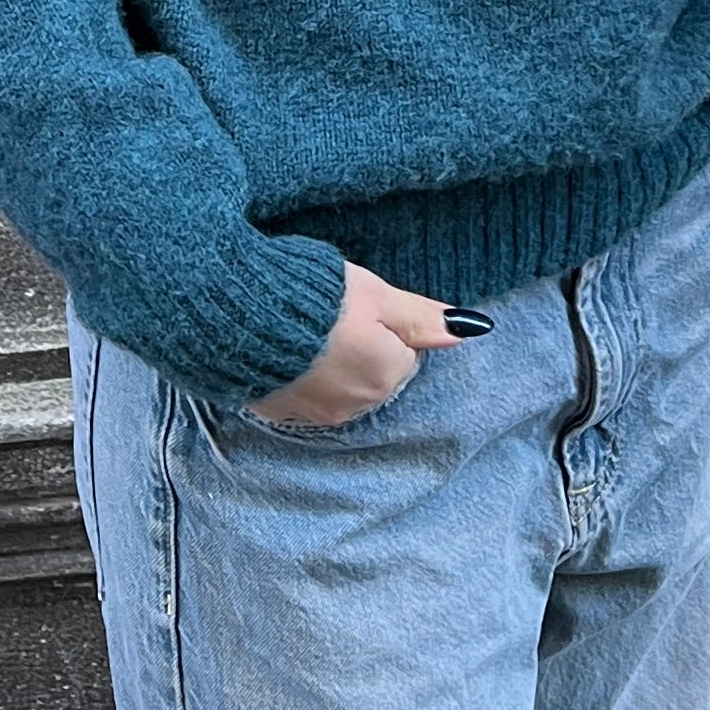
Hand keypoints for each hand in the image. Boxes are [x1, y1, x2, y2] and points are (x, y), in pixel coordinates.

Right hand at [244, 261, 474, 426]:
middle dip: (359, 349)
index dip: (383, 324)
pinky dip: (300, 377)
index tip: (358, 309)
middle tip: (331, 318)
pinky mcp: (280, 412)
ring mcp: (315, 414)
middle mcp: (356, 405)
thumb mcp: (377, 295)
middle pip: (374, 374)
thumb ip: (422, 316)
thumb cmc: (314, 298)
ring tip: (304, 333)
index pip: (403, 352)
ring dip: (330, 365)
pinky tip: (283, 350)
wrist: (239, 315)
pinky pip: (304, 395)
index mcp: (385, 376)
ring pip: (340, 386)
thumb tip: (470, 329)